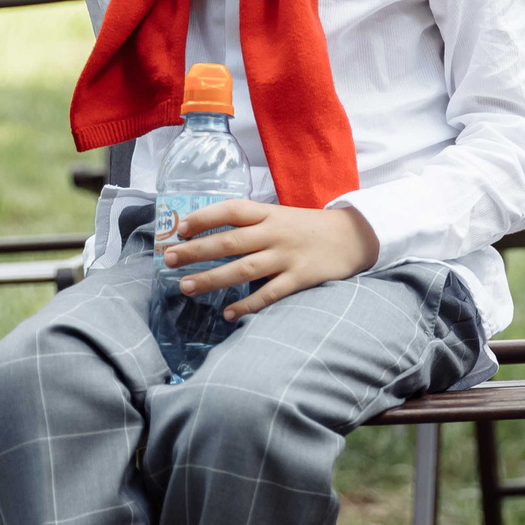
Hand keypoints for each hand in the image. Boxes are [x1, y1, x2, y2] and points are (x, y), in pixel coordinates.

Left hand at [163, 201, 381, 319]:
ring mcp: (289, 256)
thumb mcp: (282, 216)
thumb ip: (252, 225)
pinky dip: (248, 305)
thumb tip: (209, 237)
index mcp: (270, 213)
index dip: (204, 217)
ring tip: (186, 287)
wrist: (355, 237)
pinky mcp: (301, 278)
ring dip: (212, 278)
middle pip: (230, 241)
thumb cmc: (309, 228)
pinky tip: (229, 314)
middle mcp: (276, 233)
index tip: (179, 228)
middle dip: (196, 250)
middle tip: (169, 259)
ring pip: (244, 268)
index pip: (232, 209)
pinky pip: (270, 294)